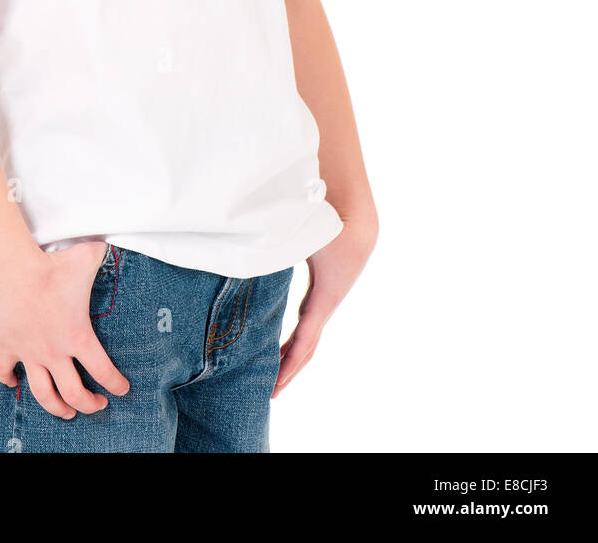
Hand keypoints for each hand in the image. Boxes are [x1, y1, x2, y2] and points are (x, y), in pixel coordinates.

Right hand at [0, 240, 130, 418]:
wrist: (13, 269)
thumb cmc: (53, 265)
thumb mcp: (88, 256)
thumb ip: (105, 253)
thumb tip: (115, 242)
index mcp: (78, 336)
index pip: (103, 371)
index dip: (117, 385)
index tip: (123, 389)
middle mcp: (54, 351)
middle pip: (73, 393)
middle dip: (88, 405)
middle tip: (98, 405)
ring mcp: (30, 352)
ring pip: (43, 394)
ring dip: (56, 407)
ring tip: (67, 412)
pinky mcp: (9, 346)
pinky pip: (5, 371)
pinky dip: (9, 381)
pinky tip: (14, 384)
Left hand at [272, 213, 377, 398]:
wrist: (357, 215)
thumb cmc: (330, 223)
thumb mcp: (305, 236)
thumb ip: (278, 245)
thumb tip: (253, 248)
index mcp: (325, 297)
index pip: (304, 339)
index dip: (289, 363)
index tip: (275, 384)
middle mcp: (327, 303)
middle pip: (307, 347)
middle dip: (289, 371)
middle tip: (271, 394)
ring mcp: (326, 299)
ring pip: (309, 337)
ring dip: (292, 357)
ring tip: (274, 377)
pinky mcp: (323, 292)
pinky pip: (308, 323)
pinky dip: (295, 340)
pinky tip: (282, 346)